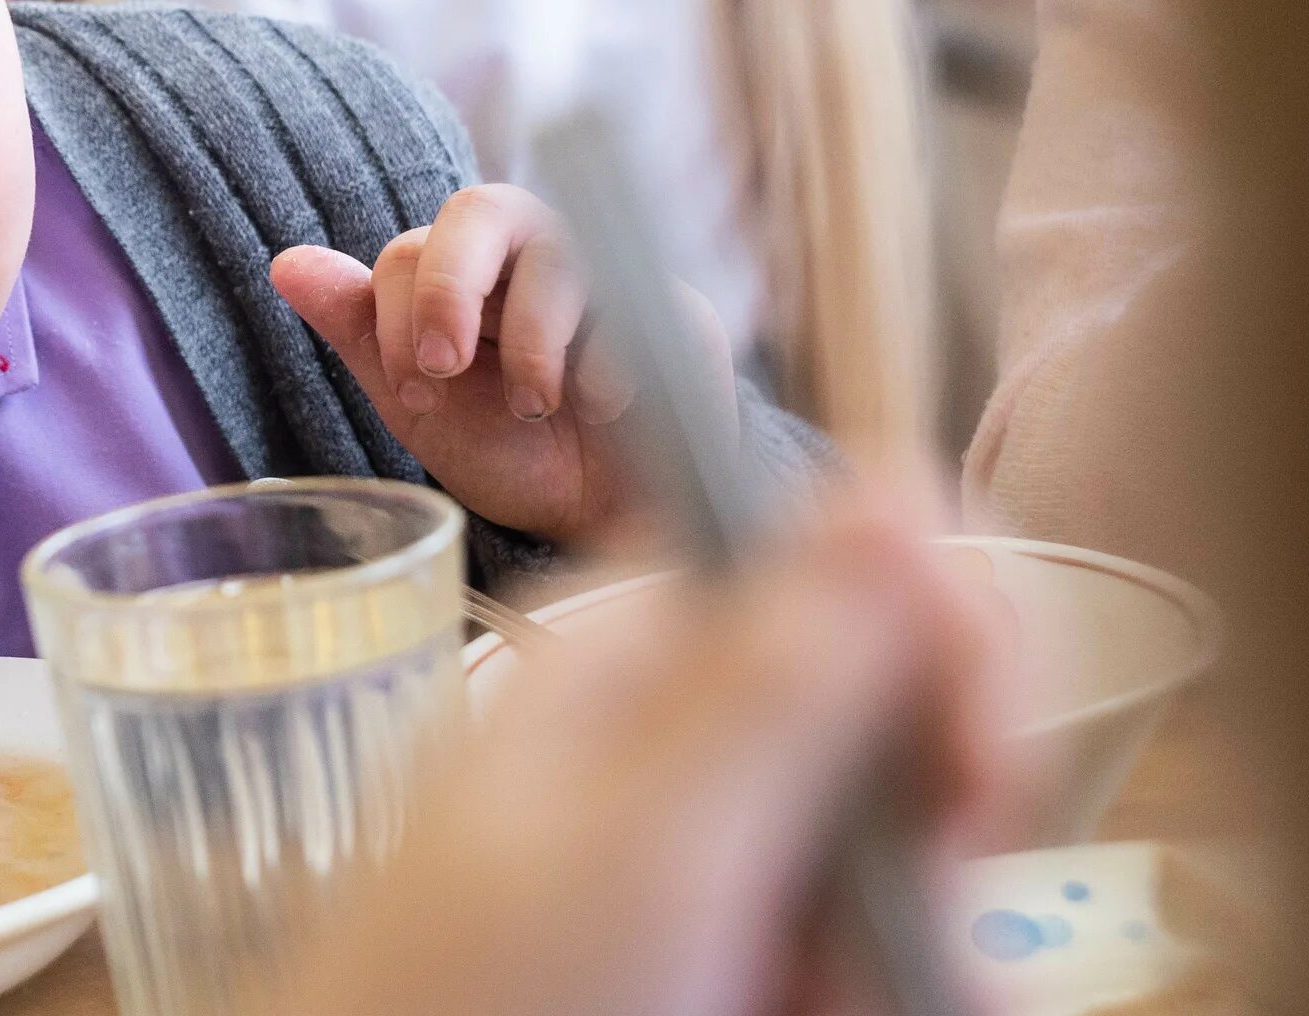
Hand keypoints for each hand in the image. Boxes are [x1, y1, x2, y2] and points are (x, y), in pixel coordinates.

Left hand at [276, 184, 719, 542]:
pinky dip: (613, 361)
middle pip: (485, 209)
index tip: (412, 384)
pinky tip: (600, 407)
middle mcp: (535, 252)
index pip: (413, 250)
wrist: (597, 516)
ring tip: (533, 407)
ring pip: (562, 256)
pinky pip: (645, 306)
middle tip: (443, 367)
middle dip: (451, 289)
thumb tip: (285, 263)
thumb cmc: (506, 447)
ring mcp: (611, 276)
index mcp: (464, 267)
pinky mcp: (679, 313)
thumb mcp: (420, 399)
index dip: (401, 313)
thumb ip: (361, 329)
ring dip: (533, 340)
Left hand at [293, 496, 1015, 1015]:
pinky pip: (858, 931)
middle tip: (872, 939)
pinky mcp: (718, 932)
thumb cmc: (479, 1004)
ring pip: (894, 837)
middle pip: (893, 704)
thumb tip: (892, 486)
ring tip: (802, 1006)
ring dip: (901, 936)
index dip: (943, 642)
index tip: (970, 770)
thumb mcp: (645, 849)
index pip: (843, 554)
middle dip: (930, 823)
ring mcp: (701, 836)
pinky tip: (816, 1011)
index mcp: (636, 650)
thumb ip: (779, 682)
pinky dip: (874, 979)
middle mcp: (675, 725)